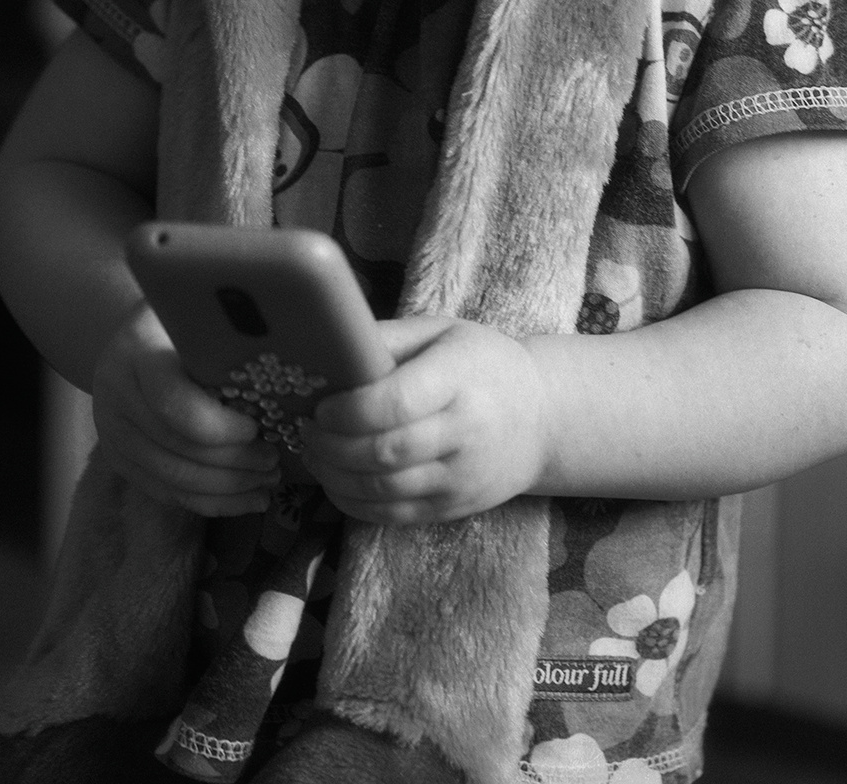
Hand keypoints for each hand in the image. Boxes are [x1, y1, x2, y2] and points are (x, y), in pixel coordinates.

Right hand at [92, 302, 280, 515]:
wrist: (129, 341)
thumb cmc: (178, 320)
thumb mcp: (195, 311)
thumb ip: (225, 329)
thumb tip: (287, 345)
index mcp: (138, 353)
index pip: (172, 400)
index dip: (216, 425)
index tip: (255, 426)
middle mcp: (117, 396)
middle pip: (176, 447)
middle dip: (232, 461)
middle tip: (275, 460)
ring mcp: (114, 434)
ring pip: (173, 478)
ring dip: (227, 488)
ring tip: (267, 482)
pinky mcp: (120, 462)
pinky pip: (166, 493)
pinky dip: (211, 503)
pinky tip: (248, 499)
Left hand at [299, 317, 548, 524]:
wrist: (541, 417)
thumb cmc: (482, 364)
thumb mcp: (443, 332)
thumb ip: (388, 338)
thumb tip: (330, 345)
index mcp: (459, 378)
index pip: (398, 403)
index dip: (349, 410)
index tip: (320, 405)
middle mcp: (464, 433)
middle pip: (385, 452)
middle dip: (332, 446)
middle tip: (305, 430)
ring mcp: (460, 478)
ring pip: (384, 490)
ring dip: (335, 477)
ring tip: (313, 454)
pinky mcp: (453, 508)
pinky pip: (393, 515)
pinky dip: (354, 503)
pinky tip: (336, 481)